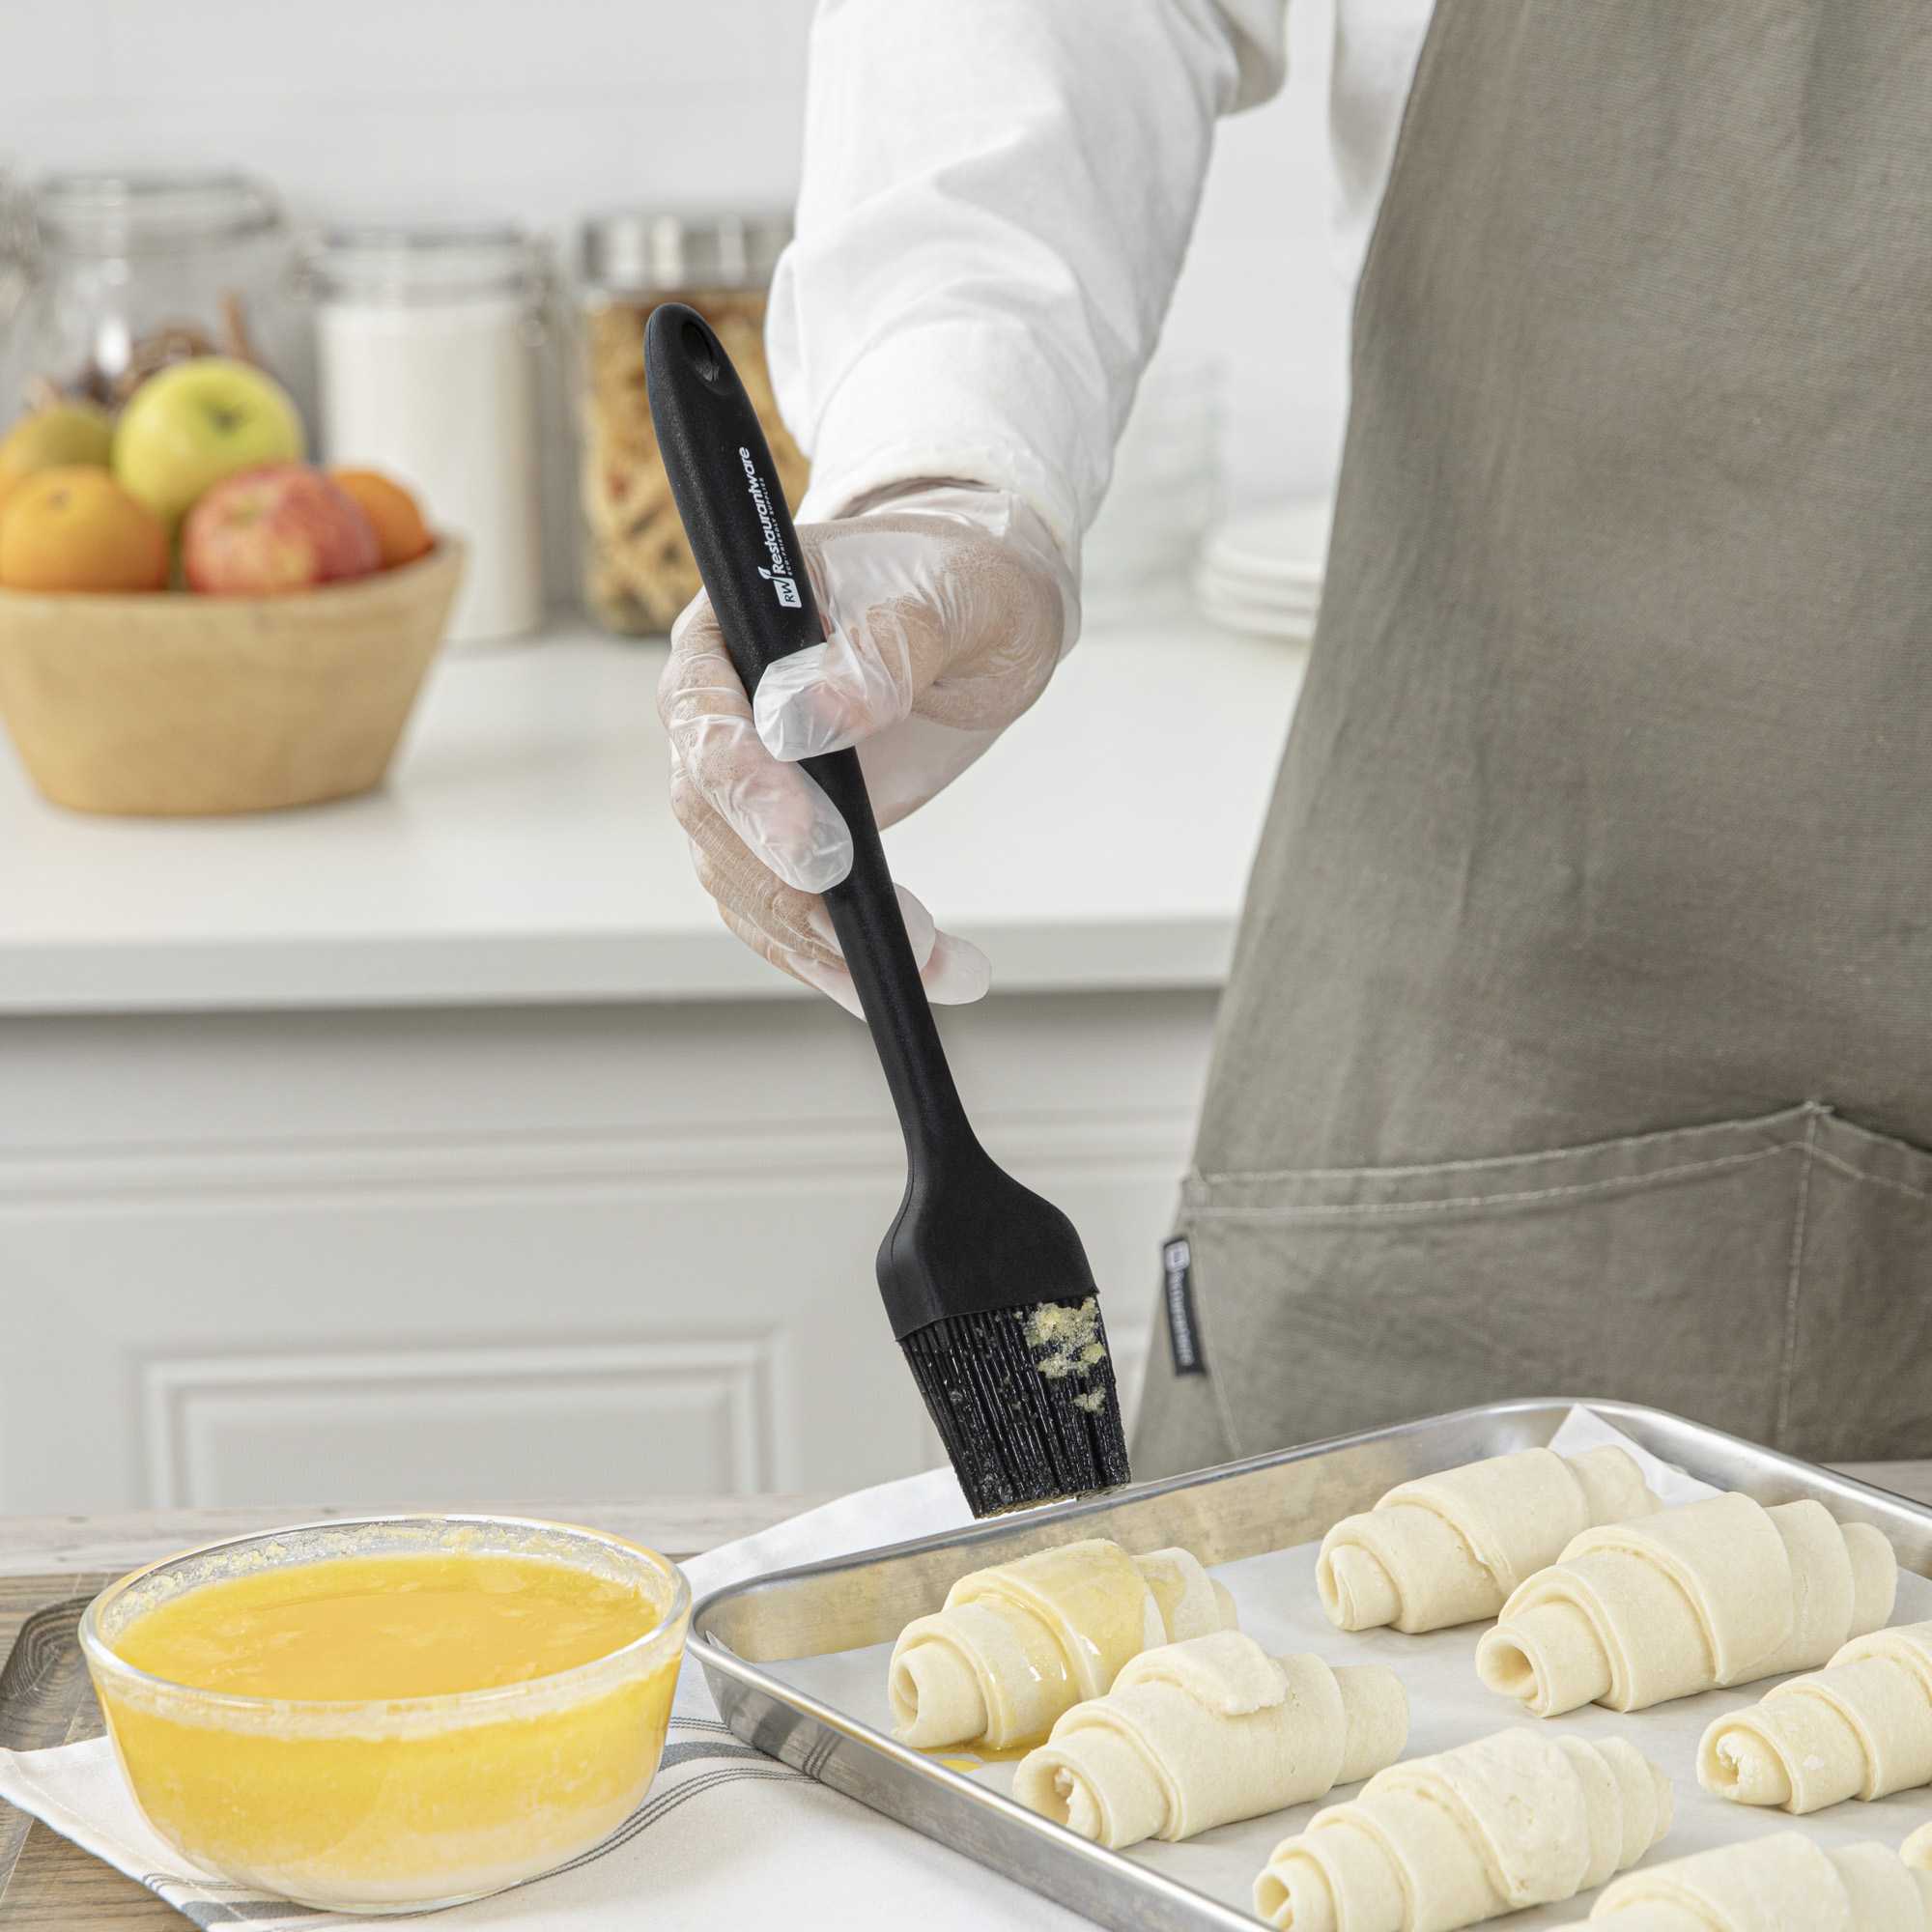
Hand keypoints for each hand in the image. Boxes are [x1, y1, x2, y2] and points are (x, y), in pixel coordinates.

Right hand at [659, 484, 1076, 1013]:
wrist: (982, 610)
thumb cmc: (961, 578)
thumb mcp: (951, 598)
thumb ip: (885, 649)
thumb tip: (808, 716)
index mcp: (733, 626)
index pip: (703, 712)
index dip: (748, 787)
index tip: (816, 847)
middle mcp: (720, 708)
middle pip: (713, 817)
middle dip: (791, 887)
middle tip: (885, 930)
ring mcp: (749, 781)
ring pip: (745, 882)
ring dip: (828, 942)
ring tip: (934, 965)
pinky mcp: (788, 836)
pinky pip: (790, 911)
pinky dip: (845, 955)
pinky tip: (924, 977)